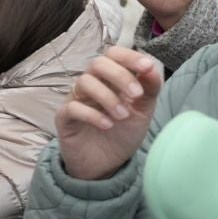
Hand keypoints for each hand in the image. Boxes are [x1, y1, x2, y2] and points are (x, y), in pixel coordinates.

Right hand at [56, 47, 161, 180]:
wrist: (106, 164)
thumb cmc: (123, 133)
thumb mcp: (143, 111)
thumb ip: (149, 89)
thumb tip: (152, 67)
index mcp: (110, 78)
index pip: (114, 54)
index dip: (129, 57)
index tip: (147, 67)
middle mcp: (91, 84)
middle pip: (97, 63)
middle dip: (120, 76)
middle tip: (136, 95)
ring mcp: (75, 99)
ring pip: (84, 82)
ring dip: (108, 98)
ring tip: (123, 117)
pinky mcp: (64, 118)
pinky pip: (72, 107)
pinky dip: (92, 114)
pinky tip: (107, 125)